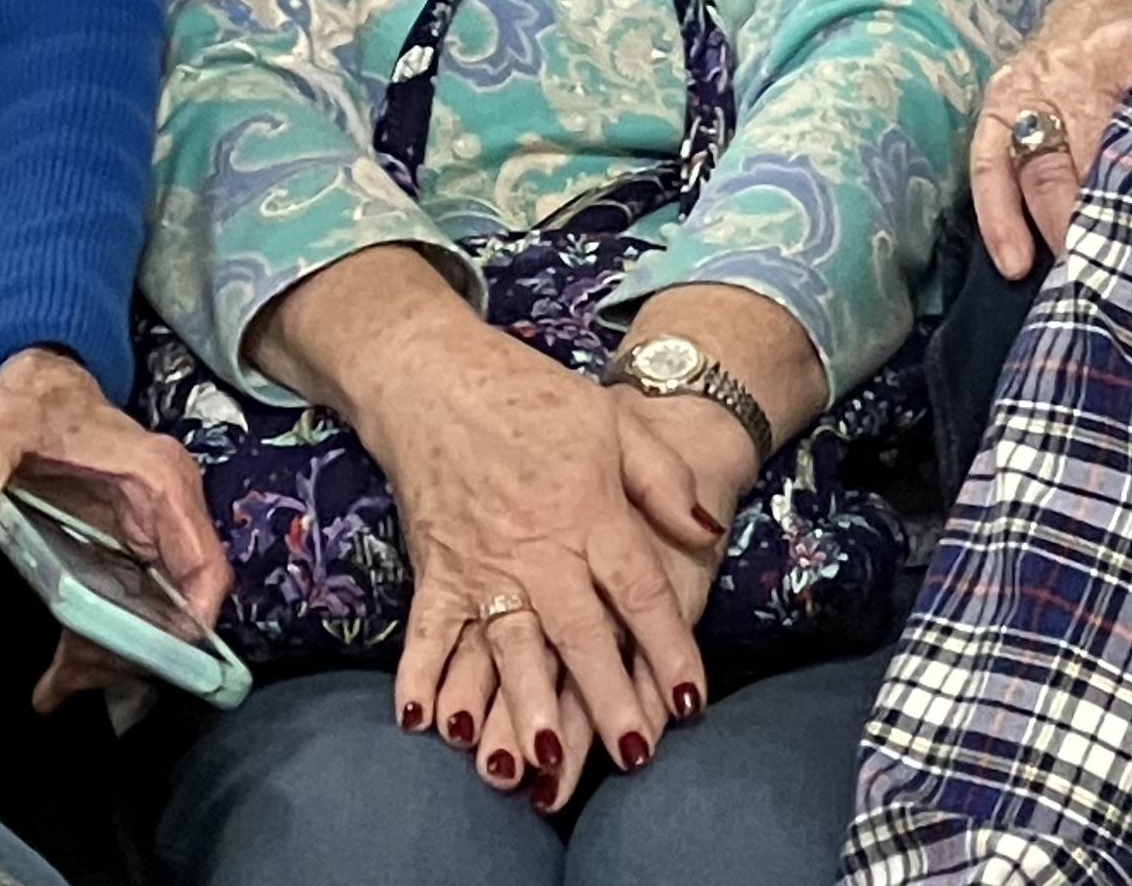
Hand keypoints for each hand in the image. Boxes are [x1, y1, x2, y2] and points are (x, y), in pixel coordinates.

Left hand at [0, 343, 225, 714]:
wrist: (41, 382)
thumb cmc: (35, 402)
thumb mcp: (2, 428)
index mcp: (159, 482)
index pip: (204, 565)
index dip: (191, 622)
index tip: (152, 663)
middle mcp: (168, 512)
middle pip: (177, 605)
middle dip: (136, 653)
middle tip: (78, 677)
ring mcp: (152, 532)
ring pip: (154, 614)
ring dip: (114, 656)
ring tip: (60, 684)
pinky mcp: (130, 547)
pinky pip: (130, 605)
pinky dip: (100, 643)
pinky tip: (58, 678)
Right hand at [384, 330, 710, 789]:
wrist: (436, 373)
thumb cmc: (532, 396)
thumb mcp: (614, 420)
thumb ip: (662, 480)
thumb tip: (708, 530)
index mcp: (589, 511)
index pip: (639, 588)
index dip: (669, 645)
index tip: (693, 700)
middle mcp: (538, 547)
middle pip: (579, 631)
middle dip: (607, 697)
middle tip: (632, 755)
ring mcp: (481, 562)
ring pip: (508, 643)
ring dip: (523, 702)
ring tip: (539, 758)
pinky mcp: (435, 570)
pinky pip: (429, 632)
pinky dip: (422, 677)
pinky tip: (426, 724)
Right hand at [972, 0, 1131, 275]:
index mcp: (1128, 44)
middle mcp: (1067, 67)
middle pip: (1081, 156)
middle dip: (1099, 219)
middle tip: (1127, 277)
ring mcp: (1029, 84)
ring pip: (1033, 165)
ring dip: (1051, 224)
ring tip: (1072, 279)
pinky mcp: (1003, 101)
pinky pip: (988, 158)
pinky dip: (997, 211)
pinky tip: (1013, 261)